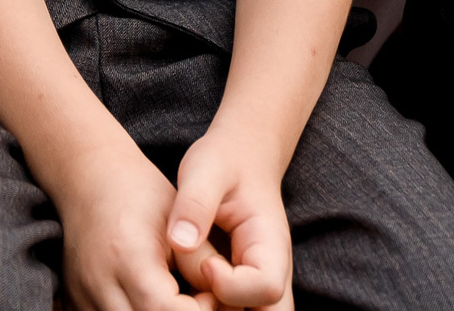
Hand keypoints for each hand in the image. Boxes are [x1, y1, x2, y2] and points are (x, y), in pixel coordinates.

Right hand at [47, 141, 205, 310]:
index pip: (161, 310)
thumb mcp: (179, 219)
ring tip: (174, 300)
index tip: (209, 296)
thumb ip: (200, 263)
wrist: (89, 179)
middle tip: (197, 301)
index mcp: (128, 257)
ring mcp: (84, 295)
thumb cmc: (140, 193)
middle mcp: (100, 282)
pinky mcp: (76, 301)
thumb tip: (217, 301)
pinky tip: (151, 301)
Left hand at [168, 129, 292, 307]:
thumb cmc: (224, 161)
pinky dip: (213, 309)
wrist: (240, 156)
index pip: (265, 287)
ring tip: (191, 297)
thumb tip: (180, 242)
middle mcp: (272, 271)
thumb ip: (194, 204)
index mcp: (270, 245)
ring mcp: (258, 283)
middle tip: (196, 297)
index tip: (204, 264)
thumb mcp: (204, 170)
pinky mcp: (242, 288)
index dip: (230, 285)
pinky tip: (189, 297)